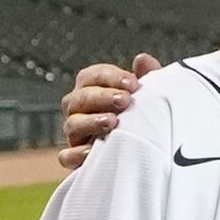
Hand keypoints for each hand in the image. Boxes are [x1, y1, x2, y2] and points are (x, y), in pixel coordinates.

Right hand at [57, 55, 153, 174]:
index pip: (91, 76)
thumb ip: (148, 76)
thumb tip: (142, 59)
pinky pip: (66, 157)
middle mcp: (81, 111)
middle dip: (102, 97)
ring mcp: (77, 136)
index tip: (133, 84)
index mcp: (93, 91)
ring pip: (72, 124)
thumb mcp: (151, 97)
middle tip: (125, 100)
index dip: (110, 77)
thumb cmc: (147, 119)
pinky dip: (76, 154)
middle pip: (79, 98)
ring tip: (113, 122)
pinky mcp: (78, 160)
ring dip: (91, 121)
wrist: (153, 155)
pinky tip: (92, 151)